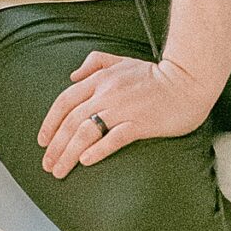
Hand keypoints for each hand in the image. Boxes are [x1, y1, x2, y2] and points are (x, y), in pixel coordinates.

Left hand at [37, 51, 214, 176]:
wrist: (188, 81)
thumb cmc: (156, 74)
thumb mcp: (122, 60)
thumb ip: (95, 63)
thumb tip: (72, 76)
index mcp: (100, 79)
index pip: (64, 101)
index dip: (49, 122)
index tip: (42, 141)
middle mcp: (106, 94)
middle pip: (71, 121)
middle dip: (55, 146)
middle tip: (46, 165)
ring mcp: (123, 109)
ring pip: (86, 132)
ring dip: (69, 153)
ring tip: (60, 171)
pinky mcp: (140, 124)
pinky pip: (114, 138)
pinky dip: (97, 149)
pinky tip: (86, 161)